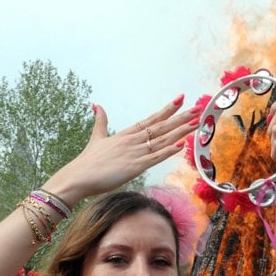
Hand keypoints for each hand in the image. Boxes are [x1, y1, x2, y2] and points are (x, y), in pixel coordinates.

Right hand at [45, 96, 190, 203]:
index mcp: (126, 134)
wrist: (78, 177)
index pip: (151, 119)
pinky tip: (181, 144)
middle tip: (198, 108)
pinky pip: (154, 158)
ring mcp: (134, 153)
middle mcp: (133, 141)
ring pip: (162, 140)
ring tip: (196, 123)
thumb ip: (100, 121)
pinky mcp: (134, 167)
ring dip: (180, 131)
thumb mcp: (96, 137)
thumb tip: (96, 104)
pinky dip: (168, 151)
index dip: (167, 110)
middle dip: (181, 117)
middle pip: (161, 127)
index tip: (180, 99)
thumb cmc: (87, 161)